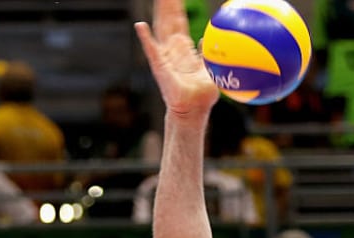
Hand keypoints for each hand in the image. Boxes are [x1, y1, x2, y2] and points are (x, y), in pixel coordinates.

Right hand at [134, 0, 218, 118]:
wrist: (193, 111)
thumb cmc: (203, 95)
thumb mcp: (212, 70)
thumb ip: (211, 54)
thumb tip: (212, 38)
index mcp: (183, 48)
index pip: (179, 22)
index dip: (177, 8)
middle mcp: (171, 49)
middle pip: (167, 20)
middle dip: (167, 4)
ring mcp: (163, 56)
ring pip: (160, 29)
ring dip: (159, 13)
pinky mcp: (159, 66)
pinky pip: (152, 50)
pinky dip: (146, 38)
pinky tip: (140, 25)